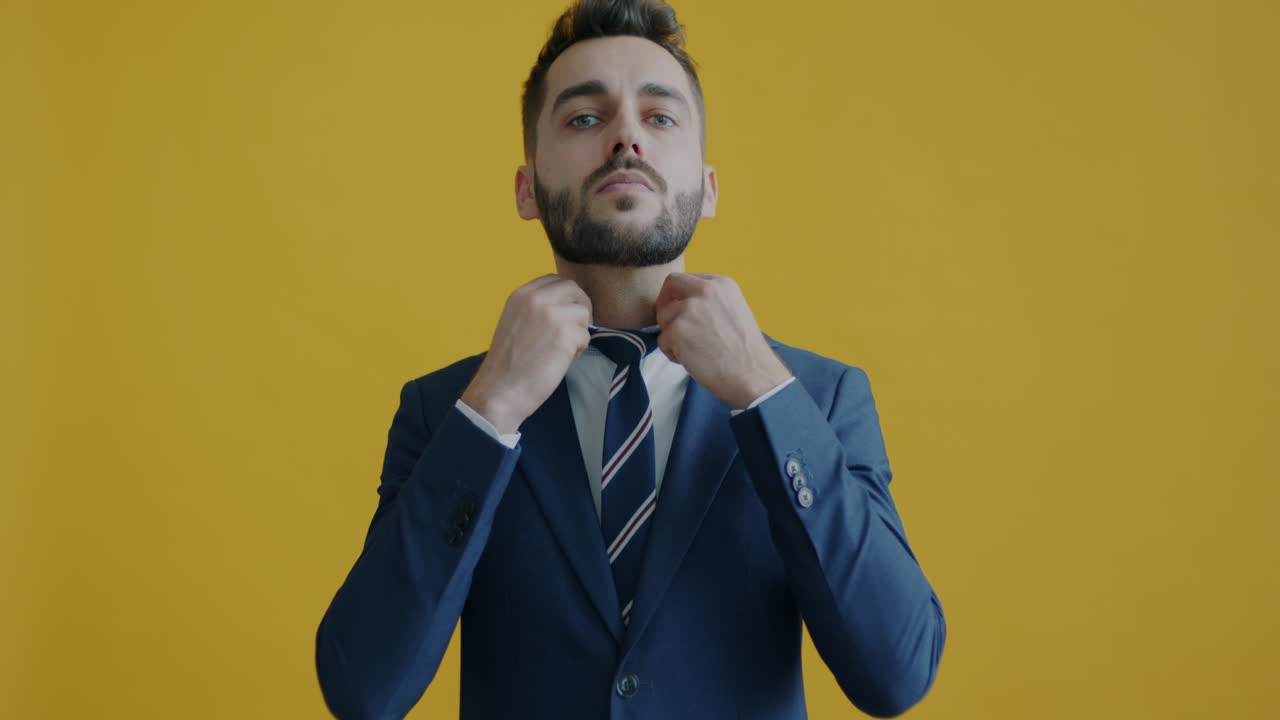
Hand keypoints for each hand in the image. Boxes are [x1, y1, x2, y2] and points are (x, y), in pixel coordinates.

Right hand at [461, 275, 592, 433]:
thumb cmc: (508, 364)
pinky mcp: (565, 333)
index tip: (566, 313)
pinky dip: (578, 349)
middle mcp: (536, 298)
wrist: (500, 391)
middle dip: (580, 307)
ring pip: (583, 312)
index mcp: (521, 295)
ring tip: (563, 349)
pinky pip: (586, 335)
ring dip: (579, 331)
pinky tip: (561, 360)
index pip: (553, 280)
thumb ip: (535, 309)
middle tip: (576, 329)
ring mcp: (551, 314)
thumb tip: (565, 305)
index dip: (566, 296)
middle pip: (573, 289)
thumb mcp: (514, 322)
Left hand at [655, 273, 791, 408]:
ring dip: (672, 336)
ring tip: (692, 351)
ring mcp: (689, 309)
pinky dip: (672, 353)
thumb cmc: (744, 350)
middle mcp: (705, 290)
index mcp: (721, 283)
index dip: (679, 296)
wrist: (752, 374)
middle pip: (670, 285)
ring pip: (664, 317)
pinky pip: (662, 340)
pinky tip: (692, 360)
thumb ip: (710, 301)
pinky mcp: (678, 330)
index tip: (681, 311)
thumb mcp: (734, 310)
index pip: (686, 279)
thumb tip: (683, 303)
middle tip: (673, 326)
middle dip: (665, 304)